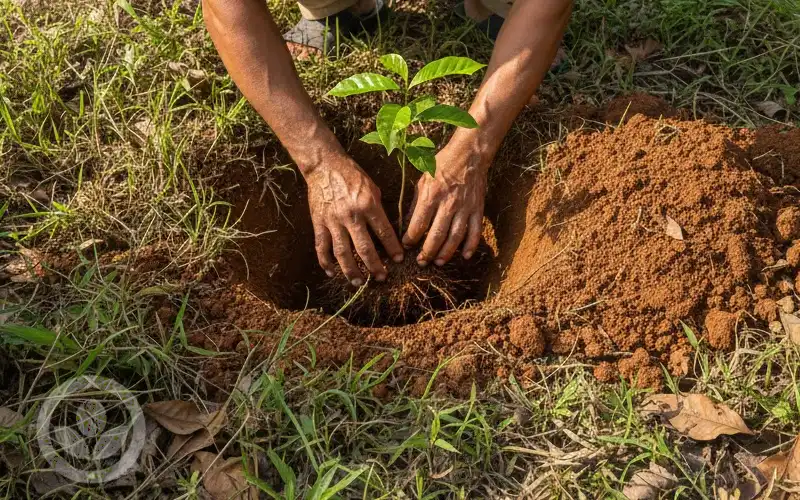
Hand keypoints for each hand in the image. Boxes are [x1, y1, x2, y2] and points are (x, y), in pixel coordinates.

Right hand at [306, 155, 403, 285]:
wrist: (325, 166)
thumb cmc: (353, 176)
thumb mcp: (373, 189)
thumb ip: (378, 210)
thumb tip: (386, 233)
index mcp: (368, 205)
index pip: (384, 233)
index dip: (393, 249)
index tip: (398, 260)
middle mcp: (351, 215)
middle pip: (364, 249)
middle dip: (375, 266)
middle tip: (382, 277)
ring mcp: (333, 221)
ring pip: (343, 253)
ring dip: (351, 271)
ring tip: (358, 282)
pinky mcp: (318, 223)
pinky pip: (322, 247)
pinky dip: (326, 262)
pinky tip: (332, 272)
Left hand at [402, 143, 488, 265]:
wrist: (469, 155)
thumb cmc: (442, 166)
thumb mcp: (422, 180)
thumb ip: (415, 203)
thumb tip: (407, 224)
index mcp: (431, 195)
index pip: (418, 224)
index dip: (410, 239)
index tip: (406, 246)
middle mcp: (448, 204)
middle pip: (436, 235)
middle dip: (427, 252)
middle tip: (421, 261)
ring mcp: (465, 208)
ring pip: (455, 237)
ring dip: (446, 253)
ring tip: (438, 262)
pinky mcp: (478, 209)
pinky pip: (475, 232)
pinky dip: (470, 246)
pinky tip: (464, 256)